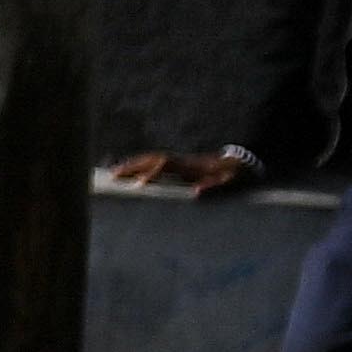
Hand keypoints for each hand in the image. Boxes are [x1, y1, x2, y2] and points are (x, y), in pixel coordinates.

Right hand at [103, 147, 258, 197]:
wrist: (239, 163)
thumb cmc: (233, 176)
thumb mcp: (228, 183)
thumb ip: (214, 187)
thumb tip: (197, 193)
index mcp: (190, 165)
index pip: (164, 166)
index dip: (150, 174)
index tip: (137, 184)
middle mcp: (181, 160)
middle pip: (151, 159)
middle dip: (131, 166)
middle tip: (112, 176)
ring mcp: (178, 160)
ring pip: (150, 158)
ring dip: (132, 164)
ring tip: (113, 173)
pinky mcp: (177, 163)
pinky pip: (154, 161)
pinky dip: (140, 164)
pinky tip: (129, 171)